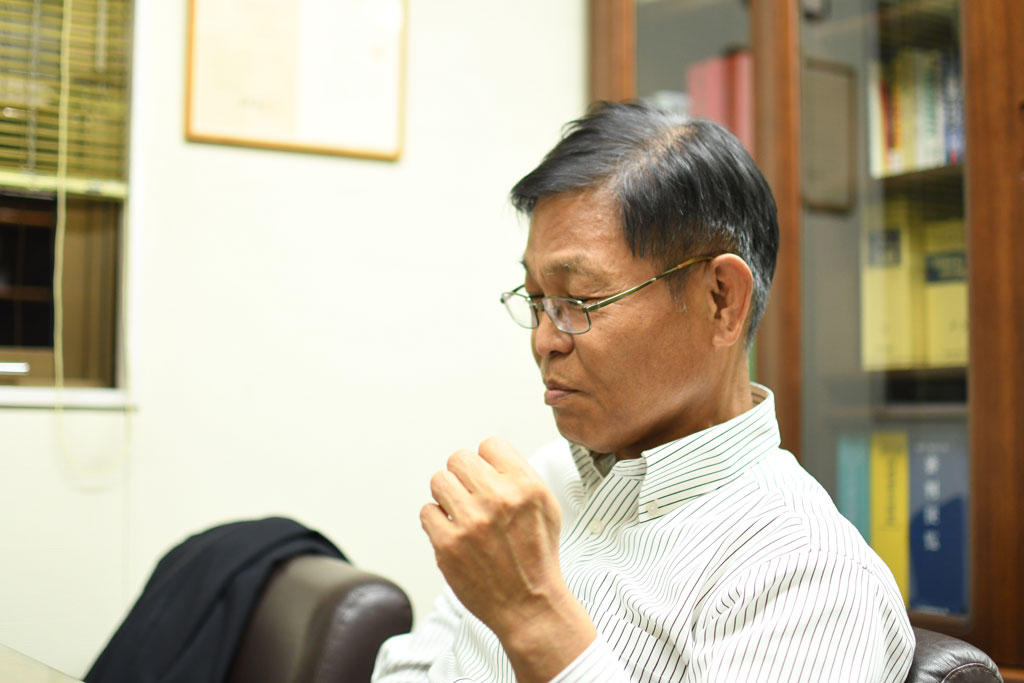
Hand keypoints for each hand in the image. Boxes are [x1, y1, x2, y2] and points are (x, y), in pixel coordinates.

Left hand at [421, 436, 595, 681]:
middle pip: (459, 458)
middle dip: (463, 476)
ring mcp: (471, 522)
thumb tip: (488, 455)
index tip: (489, 478)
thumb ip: (520, 476)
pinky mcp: (448, 544)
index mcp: (526, 486)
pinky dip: (437, 522)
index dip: (488, 461)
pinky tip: (454, 533)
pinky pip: (427, 511)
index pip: (490, 444)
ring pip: (438, 480)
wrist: (529, 604)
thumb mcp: (546, 506)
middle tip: (471, 496)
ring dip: (447, 496)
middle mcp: (499, 499)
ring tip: (460, 513)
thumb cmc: (537, 556)